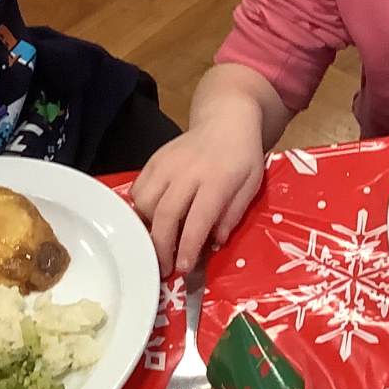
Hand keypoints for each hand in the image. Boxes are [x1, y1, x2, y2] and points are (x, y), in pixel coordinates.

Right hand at [131, 124, 264, 273]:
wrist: (226, 120)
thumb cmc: (242, 157)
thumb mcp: (251, 186)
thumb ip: (233, 215)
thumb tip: (214, 244)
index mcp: (217, 179)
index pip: (198, 218)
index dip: (187, 246)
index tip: (182, 268)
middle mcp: (188, 171)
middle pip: (165, 214)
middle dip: (161, 246)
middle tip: (163, 268)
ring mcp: (167, 164)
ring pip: (145, 203)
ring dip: (147, 228)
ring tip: (156, 244)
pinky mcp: (154, 159)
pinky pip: (137, 189)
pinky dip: (139, 209)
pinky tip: (150, 220)